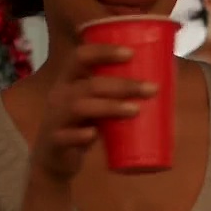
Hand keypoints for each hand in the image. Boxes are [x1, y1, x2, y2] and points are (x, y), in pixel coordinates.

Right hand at [31, 43, 157, 181]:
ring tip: (136, 110)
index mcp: (70, 81)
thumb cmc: (80, 125)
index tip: (130, 53)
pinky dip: (80, 135)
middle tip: (152, 89)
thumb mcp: (93, 105)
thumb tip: (157, 83)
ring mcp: (56, 118)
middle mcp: (60, 95)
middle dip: (122, 85)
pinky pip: (66, 137)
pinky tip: (93, 134)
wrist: (53, 159)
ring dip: (109, 107)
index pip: (81, 57)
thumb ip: (114, 95)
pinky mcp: (56, 142)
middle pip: (90, 84)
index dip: (103, 52)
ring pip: (80, 107)